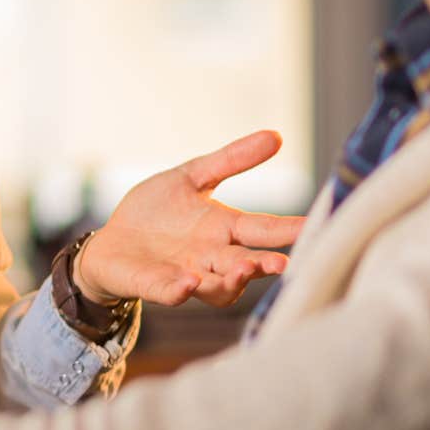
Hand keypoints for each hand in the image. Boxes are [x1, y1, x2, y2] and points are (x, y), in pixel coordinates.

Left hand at [76, 129, 305, 308]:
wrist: (110, 241)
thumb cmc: (156, 212)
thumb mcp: (191, 177)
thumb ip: (230, 160)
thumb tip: (277, 136)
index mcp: (224, 228)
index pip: (265, 228)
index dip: (291, 229)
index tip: (319, 226)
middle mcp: (212, 256)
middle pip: (247, 263)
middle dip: (265, 264)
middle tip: (283, 263)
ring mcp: (185, 274)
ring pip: (218, 287)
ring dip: (231, 280)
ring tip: (243, 269)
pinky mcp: (154, 285)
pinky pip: (171, 293)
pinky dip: (180, 289)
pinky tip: (188, 281)